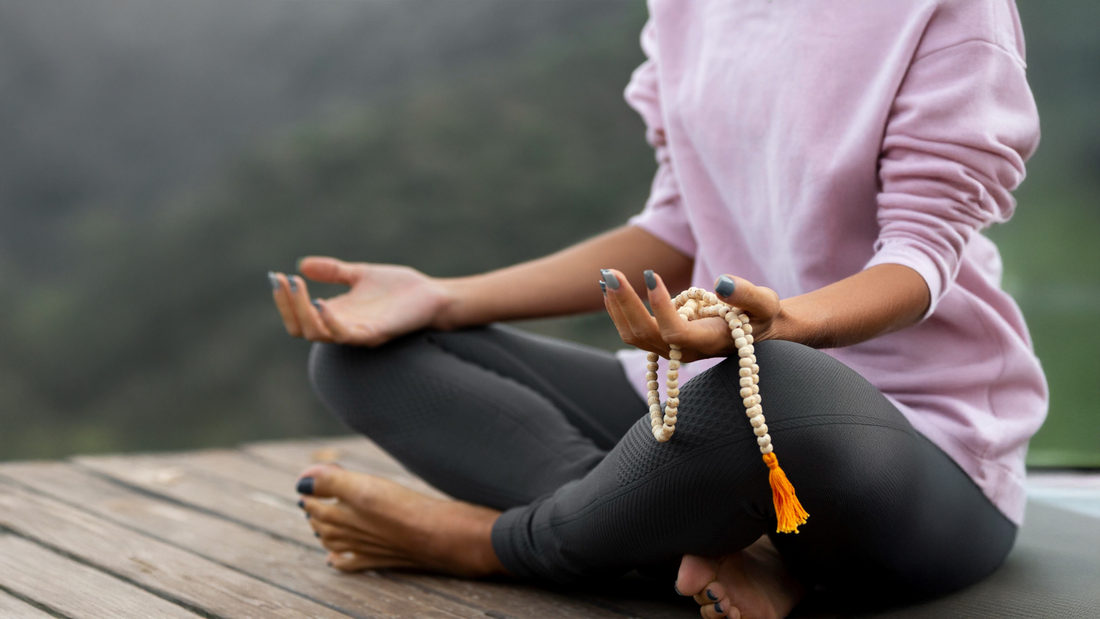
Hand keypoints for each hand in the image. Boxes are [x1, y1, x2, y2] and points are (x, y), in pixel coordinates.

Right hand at [269, 257, 452, 345]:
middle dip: (287, 305)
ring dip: (302, 311)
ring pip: (317, 334)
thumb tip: (302, 264)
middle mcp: (343, 327)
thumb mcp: (360, 274)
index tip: (276, 276)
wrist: (434, 297)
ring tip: (297, 287)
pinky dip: (330, 322)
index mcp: (337, 314)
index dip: (284, 300)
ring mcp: (358, 333)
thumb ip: (334, 271)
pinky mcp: (376, 334)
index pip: (298, 316)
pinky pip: (345, 336)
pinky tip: (321, 302)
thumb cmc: (400, 289)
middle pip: (300, 328)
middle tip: (284, 281)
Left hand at [601, 269, 781, 361]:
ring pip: (634, 335)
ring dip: (616, 307)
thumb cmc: (762, 315)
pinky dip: (619, 311)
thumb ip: (747, 294)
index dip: (660, 306)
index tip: (652, 275)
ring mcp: (673, 349)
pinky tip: (609, 288)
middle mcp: (686, 351)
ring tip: (606, 276)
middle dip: (625, 303)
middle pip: (645, 334)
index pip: (676, 331)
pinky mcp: (664, 342)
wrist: (758, 331)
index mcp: (710, 341)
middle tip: (610, 272)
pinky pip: (634, 332)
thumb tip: (721, 283)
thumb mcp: (765, 302)